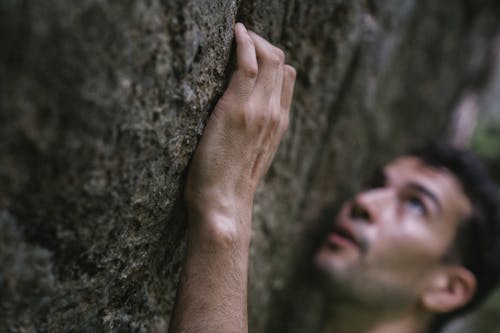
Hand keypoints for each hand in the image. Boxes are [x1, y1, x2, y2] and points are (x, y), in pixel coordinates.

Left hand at [185, 23, 295, 234]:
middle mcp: (275, 113)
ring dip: (254, 39)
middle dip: (263, 43)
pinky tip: (235, 32)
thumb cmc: (230, 183)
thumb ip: (257, 132)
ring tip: (238, 33)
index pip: (287, 77)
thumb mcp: (252, 156)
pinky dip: (244, 42)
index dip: (271, 58)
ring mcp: (259, 109)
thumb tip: (250, 117)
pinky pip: (247, 63)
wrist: (223, 203)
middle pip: (280, 62)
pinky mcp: (236, 108)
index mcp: (280, 124)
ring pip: (269, 57)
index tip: (253, 50)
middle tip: (243, 37)